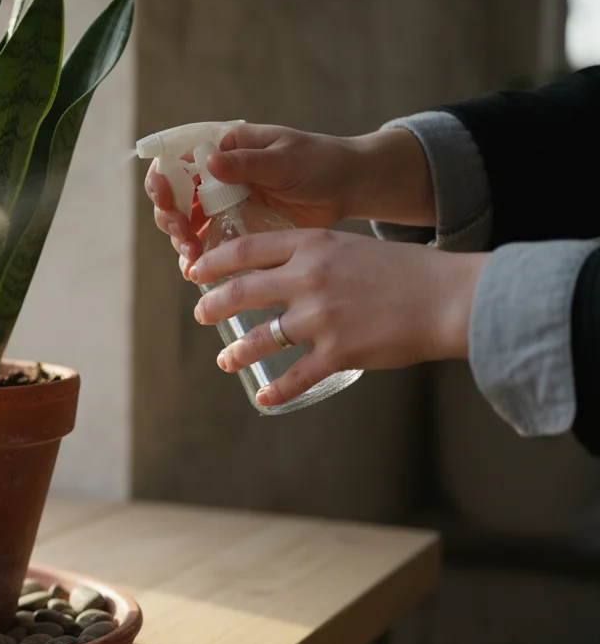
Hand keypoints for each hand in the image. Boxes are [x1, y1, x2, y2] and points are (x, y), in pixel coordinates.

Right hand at [144, 125, 433, 272]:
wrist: (350, 187)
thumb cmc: (321, 161)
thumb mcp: (286, 159)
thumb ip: (248, 163)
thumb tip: (208, 162)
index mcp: (225, 149)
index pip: (177, 161)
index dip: (162, 179)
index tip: (164, 196)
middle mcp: (218, 177)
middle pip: (175, 197)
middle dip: (170, 217)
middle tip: (182, 234)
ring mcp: (225, 204)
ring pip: (186, 224)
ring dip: (182, 241)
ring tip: (192, 259)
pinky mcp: (237, 228)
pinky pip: (208, 243)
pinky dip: (199, 257)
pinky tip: (197, 271)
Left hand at [187, 229, 487, 407]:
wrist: (449, 298)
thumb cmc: (406, 272)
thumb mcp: (351, 248)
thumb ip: (315, 257)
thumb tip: (282, 272)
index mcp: (312, 246)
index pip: (245, 250)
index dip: (213, 262)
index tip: (194, 272)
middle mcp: (309, 279)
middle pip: (240, 292)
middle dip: (212, 306)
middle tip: (200, 314)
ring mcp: (321, 318)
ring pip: (260, 339)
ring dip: (236, 352)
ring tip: (225, 359)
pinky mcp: (338, 352)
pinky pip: (295, 377)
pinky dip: (276, 391)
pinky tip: (264, 397)